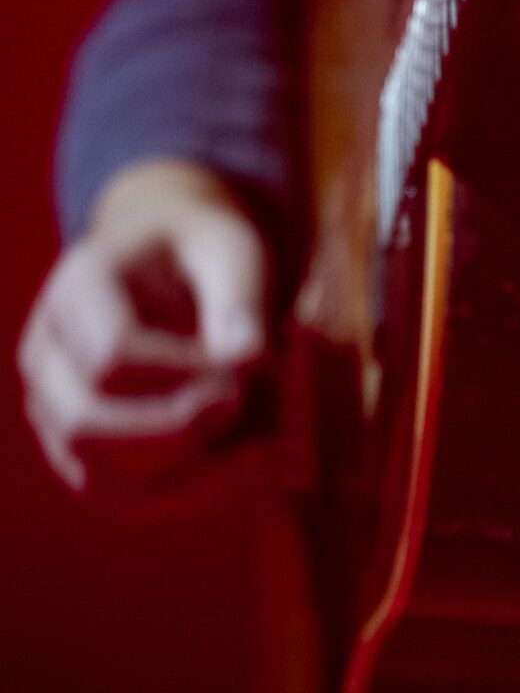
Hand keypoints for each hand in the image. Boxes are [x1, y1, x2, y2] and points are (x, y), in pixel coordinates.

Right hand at [18, 158, 267, 503]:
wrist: (171, 256)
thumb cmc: (203, 248)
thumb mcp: (231, 250)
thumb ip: (239, 301)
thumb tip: (248, 363)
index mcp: (79, 284)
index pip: (113, 356)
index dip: (186, 374)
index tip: (250, 368)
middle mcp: (47, 347)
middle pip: (85, 423)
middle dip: (176, 431)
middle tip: (247, 411)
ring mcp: (51, 401)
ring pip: (93, 472)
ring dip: (178, 471)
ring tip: (250, 443)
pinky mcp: (74, 442)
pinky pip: (113, 493)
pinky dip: (174, 492)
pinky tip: (231, 467)